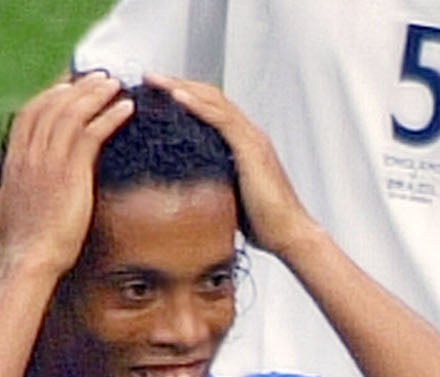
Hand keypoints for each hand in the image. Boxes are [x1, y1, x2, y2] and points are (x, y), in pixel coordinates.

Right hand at [0, 74, 132, 279]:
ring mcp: (49, 161)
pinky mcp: (71, 172)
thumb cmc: (14, 247)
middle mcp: (29, 155)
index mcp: (14, 161)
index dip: (49, 97)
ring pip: (72, 114)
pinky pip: (92, 134)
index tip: (66, 87)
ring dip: (95, 95)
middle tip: (98, 78)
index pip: (29, 116)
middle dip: (76, 88)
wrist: (28, 261)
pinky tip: (126, 109)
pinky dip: (110, 117)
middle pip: (52, 106)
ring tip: (115, 84)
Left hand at [154, 75, 319, 258]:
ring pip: (214, 101)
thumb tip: (186, 189)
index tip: (158, 94)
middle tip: (149, 78)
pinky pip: (222, 119)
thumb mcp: (230, 197)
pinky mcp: (251, 149)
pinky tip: (177, 96)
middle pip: (211, 97)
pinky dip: (198, 105)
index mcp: (245, 144)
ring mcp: (252, 139)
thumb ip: (213, 183)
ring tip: (153, 80)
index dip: (186, 97)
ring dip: (181, 87)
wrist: (290, 235)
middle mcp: (250, 135)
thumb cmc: (265, 224)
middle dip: (178, 84)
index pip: (213, 109)